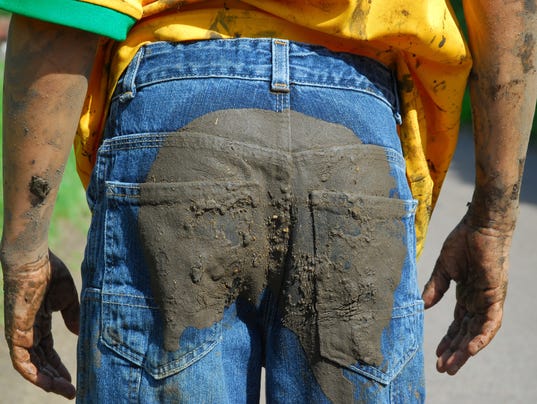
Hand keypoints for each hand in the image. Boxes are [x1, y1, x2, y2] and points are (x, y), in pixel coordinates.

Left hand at [3, 250, 78, 398]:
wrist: (34, 260)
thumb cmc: (50, 273)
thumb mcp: (67, 299)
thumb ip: (72, 316)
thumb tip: (79, 334)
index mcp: (39, 323)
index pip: (48, 352)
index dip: (60, 366)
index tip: (74, 379)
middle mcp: (27, 332)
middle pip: (41, 362)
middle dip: (56, 378)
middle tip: (72, 390)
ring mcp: (20, 333)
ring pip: (31, 366)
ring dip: (47, 380)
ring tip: (64, 390)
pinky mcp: (15, 333)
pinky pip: (20, 360)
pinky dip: (32, 373)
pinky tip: (46, 382)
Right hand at [422, 216, 509, 374]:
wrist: (480, 226)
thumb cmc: (463, 242)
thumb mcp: (442, 269)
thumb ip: (434, 288)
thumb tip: (422, 307)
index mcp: (466, 295)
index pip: (457, 325)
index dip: (447, 340)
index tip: (436, 355)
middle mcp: (478, 301)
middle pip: (466, 334)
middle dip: (454, 352)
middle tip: (443, 369)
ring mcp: (488, 300)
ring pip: (478, 333)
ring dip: (465, 351)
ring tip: (452, 366)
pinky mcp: (496, 296)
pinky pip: (491, 322)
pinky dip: (481, 337)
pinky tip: (469, 350)